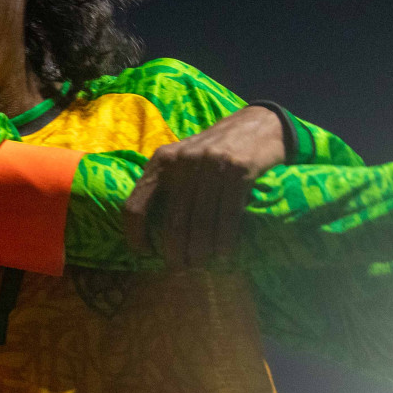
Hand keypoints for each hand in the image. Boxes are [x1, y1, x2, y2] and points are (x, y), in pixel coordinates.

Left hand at [123, 105, 287, 266]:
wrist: (258, 125)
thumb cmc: (213, 150)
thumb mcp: (182, 157)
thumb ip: (165, 183)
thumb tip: (151, 230)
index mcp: (161, 161)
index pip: (135, 205)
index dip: (135, 235)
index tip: (144, 253)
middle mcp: (182, 162)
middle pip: (171, 222)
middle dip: (174, 252)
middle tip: (178, 268)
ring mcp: (211, 165)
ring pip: (200, 223)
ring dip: (200, 251)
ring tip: (199, 264)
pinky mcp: (239, 170)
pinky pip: (228, 215)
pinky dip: (225, 240)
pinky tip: (223, 253)